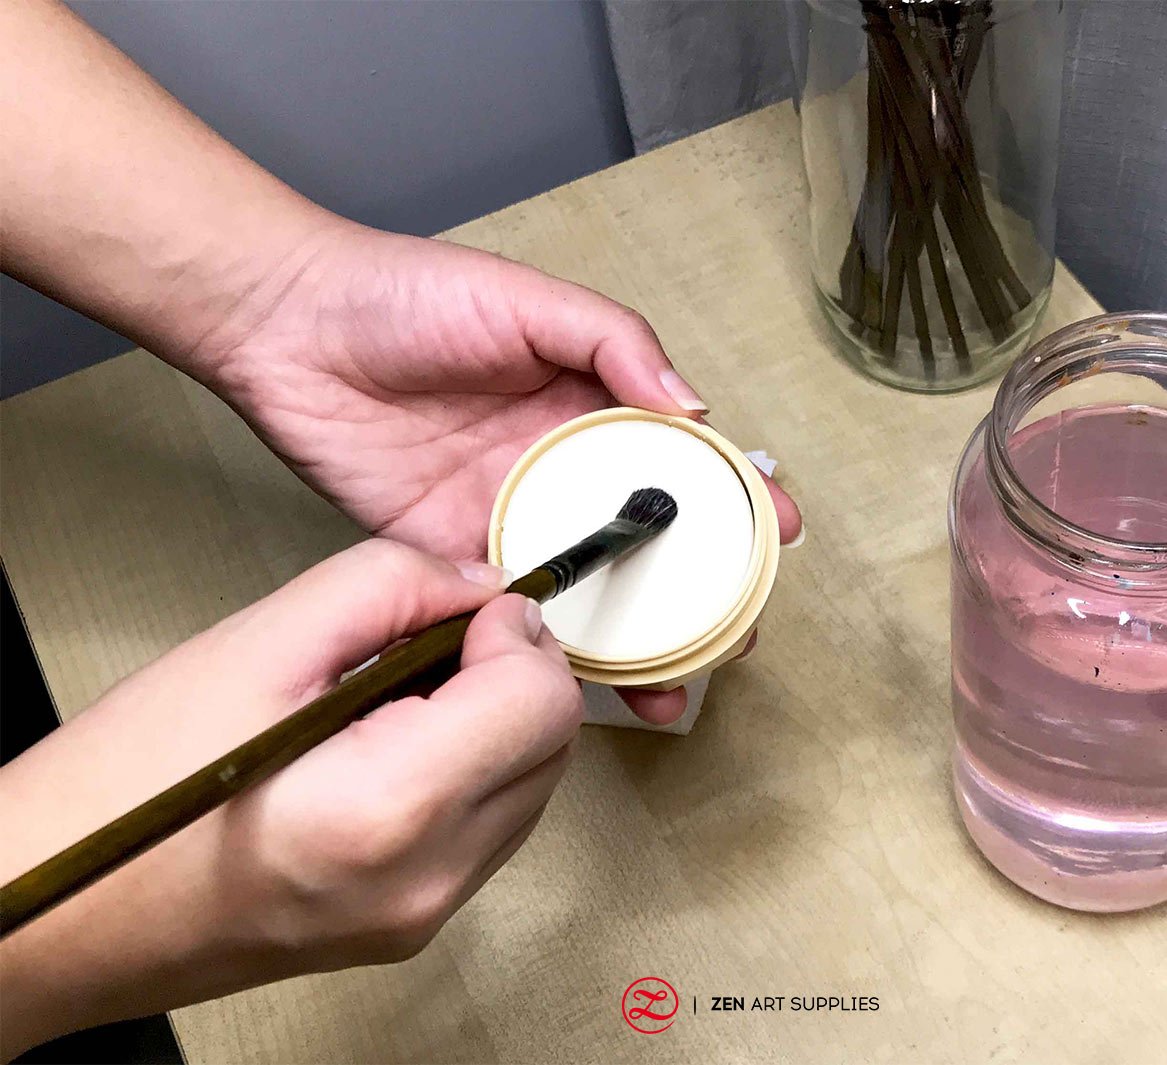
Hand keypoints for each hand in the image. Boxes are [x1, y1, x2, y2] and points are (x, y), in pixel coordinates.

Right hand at [0, 540, 579, 1056]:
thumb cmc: (129, 783)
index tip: (464, 610)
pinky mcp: (408, 930)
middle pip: (550, 747)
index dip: (514, 636)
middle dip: (509, 676)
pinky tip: (385, 749)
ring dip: (490, 725)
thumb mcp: (260, 641)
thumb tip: (483, 586)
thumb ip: (393, 587)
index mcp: (391, 809)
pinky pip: (487, 830)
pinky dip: (465, 774)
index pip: (542, 702)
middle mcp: (427, 881)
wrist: (56, 910)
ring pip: (529, 789)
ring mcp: (422, 918)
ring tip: (389, 700)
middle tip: (423, 644)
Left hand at [188, 221, 801, 723]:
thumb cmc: (404, 293)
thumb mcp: (526, 297)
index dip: (733, 497)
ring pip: (585, 586)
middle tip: (731, 634)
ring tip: (670, 683)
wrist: (285, 328)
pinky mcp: (449, 551)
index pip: (680, 458)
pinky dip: (544, 643)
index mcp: (589, 402)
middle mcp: (557, 467)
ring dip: (629, 636)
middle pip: (643, 538)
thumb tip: (692, 407)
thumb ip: (612, 343)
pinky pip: (509, 605)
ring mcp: (507, 514)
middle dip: (694, 590)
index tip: (777, 534)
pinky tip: (579, 677)